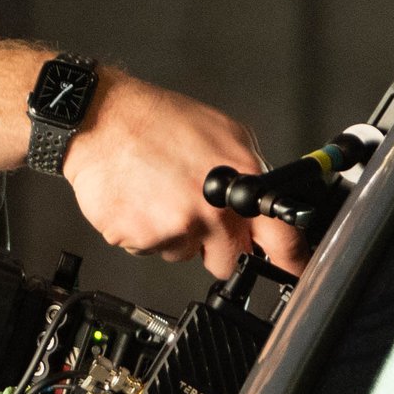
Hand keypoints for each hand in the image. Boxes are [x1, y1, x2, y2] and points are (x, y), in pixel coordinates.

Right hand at [61, 70, 311, 279]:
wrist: (101, 120)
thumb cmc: (158, 121)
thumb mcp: (224, 133)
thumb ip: (248, 174)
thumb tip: (263, 203)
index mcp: (239, 184)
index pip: (281, 240)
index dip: (291, 263)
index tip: (292, 273)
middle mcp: (209, 211)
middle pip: (227, 261)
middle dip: (216, 247)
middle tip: (196, 216)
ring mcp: (172, 228)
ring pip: (182, 254)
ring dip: (174, 234)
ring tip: (159, 194)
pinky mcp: (137, 238)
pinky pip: (146, 248)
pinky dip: (142, 230)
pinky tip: (138, 198)